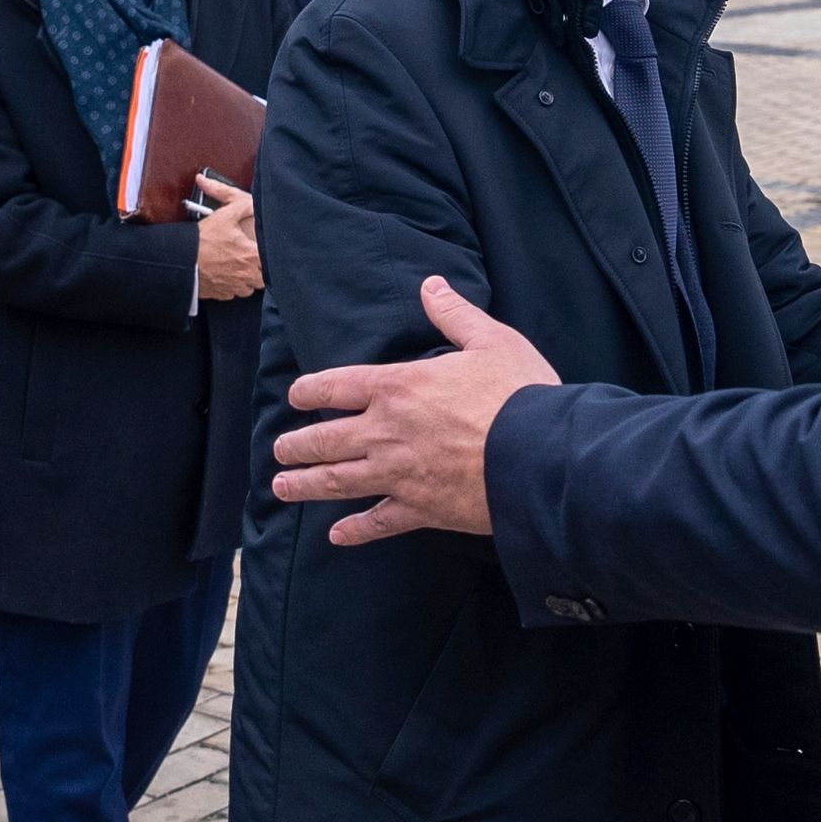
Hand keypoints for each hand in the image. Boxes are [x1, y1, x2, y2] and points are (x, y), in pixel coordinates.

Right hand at [193, 175, 261, 301]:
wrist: (182, 260)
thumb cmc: (203, 240)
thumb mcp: (224, 216)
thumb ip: (243, 208)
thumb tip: (253, 205)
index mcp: (252, 255)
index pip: (270, 260)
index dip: (266, 256)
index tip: (258, 252)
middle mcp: (246, 274)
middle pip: (261, 278)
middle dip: (257, 270)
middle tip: (247, 261)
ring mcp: (234, 287)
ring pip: (248, 288)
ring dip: (245, 280)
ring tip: (236, 269)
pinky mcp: (221, 294)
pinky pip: (232, 294)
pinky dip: (230, 287)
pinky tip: (223, 276)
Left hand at [271, 276, 558, 543]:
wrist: (540, 456)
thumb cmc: (519, 394)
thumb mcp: (490, 340)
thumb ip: (454, 314)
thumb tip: (432, 285)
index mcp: (398, 387)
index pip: (337, 387)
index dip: (310, 391)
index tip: (295, 396)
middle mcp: (386, 432)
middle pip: (326, 439)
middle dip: (297, 444)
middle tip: (280, 450)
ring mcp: (398, 474)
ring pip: (338, 482)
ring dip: (306, 485)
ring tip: (283, 487)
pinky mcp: (420, 509)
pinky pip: (378, 523)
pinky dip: (355, 531)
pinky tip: (337, 536)